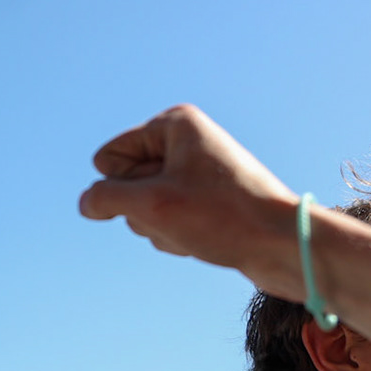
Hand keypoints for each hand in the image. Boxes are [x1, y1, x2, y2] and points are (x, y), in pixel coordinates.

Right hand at [78, 104, 303, 299]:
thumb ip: (106, 198)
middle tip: (185, 214)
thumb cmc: (224, 217)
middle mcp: (185, 142)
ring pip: (144, 208)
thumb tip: (87, 203)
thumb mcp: (152, 205)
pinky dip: (177, 237)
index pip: (108, 159)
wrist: (284, 246)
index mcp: (174, 124)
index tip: (166, 193)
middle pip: (126, 184)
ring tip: (199, 229)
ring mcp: (195, 174)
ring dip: (160, 228)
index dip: (124, 186)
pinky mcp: (205, 203)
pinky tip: (205, 241)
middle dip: (144, 209)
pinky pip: (167, 222)